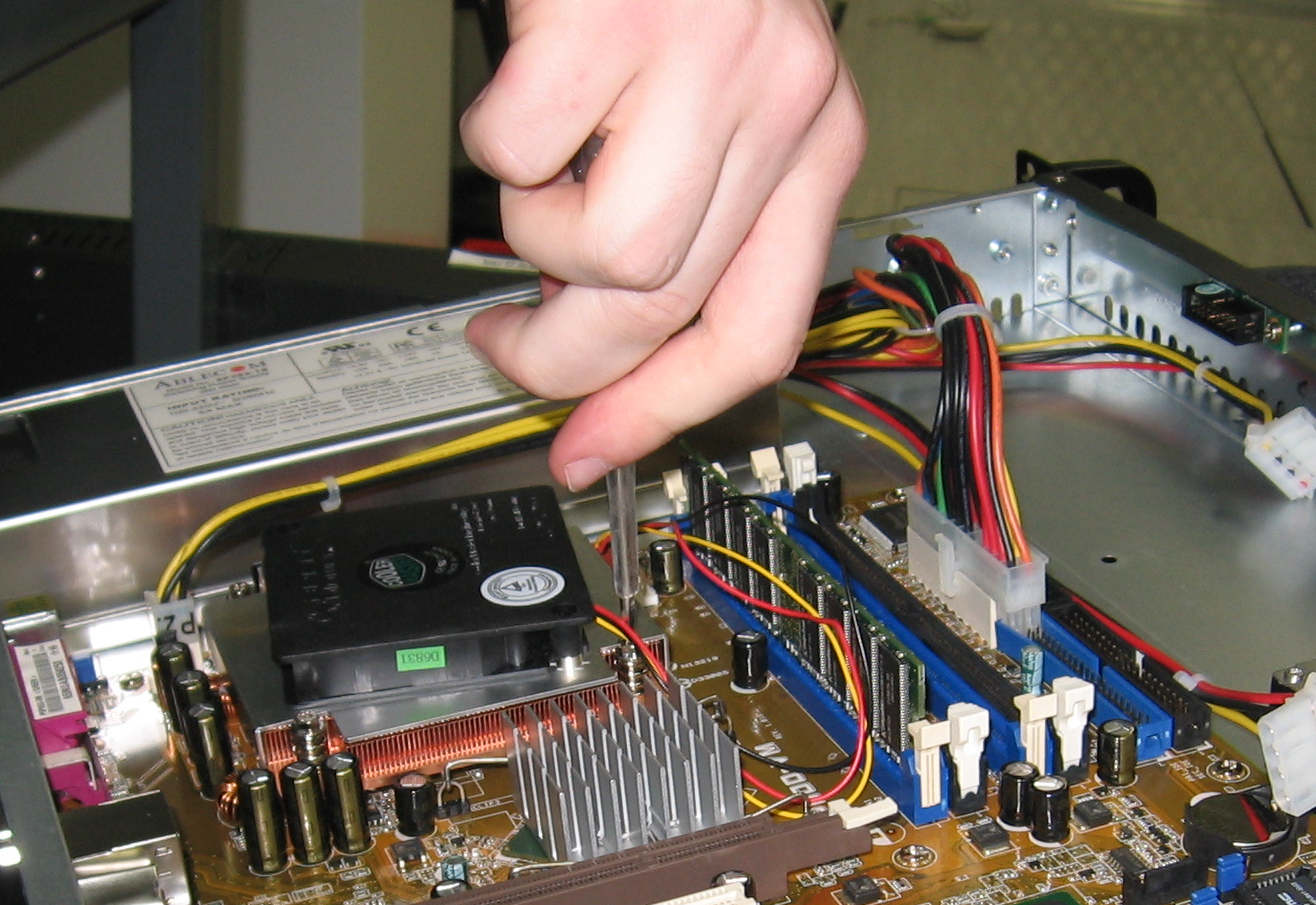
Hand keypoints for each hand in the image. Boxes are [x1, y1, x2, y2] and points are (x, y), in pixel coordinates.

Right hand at [459, 0, 864, 488]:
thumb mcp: (719, 92)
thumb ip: (685, 205)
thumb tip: (603, 331)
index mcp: (819, 139)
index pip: (756, 331)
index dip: (663, 414)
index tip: (591, 451)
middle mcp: (784, 107)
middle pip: (670, 315)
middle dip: (563, 358)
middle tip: (504, 339)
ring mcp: (707, 63)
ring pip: (612, 260)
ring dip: (536, 238)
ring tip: (529, 175)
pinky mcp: (615, 24)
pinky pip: (524, 154)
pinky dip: (496, 139)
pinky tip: (521, 86)